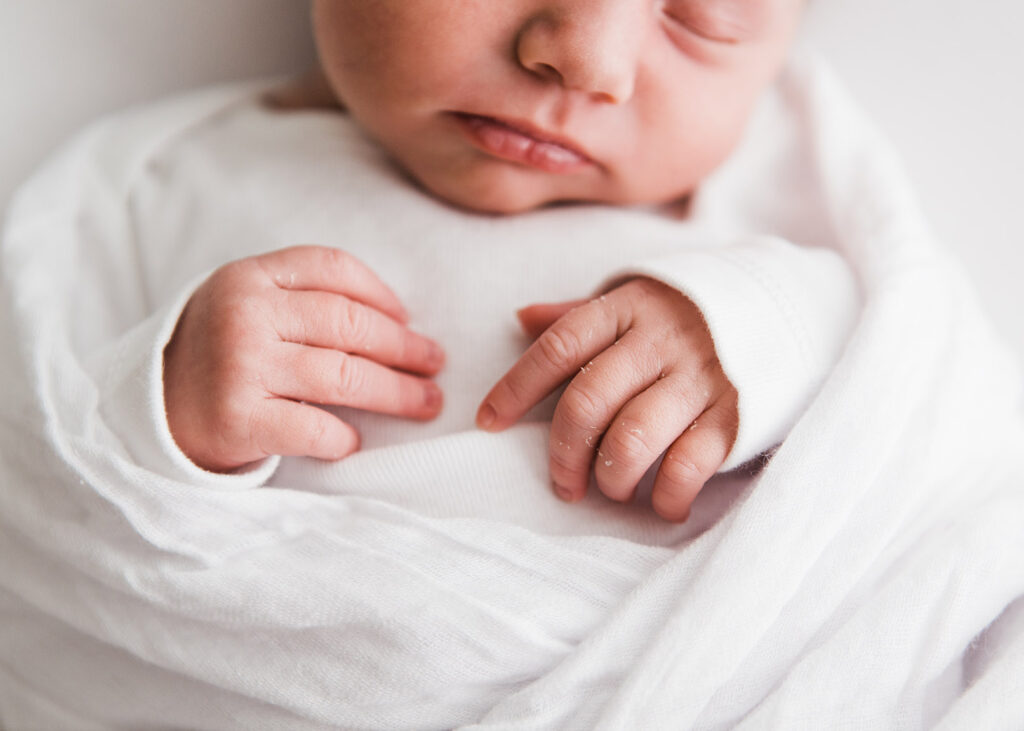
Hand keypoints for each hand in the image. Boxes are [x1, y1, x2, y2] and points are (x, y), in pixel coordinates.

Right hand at [164, 246, 444, 471]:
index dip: (381, 294)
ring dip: (397, 393)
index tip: (409, 319)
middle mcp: (245, 314)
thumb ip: (303, 297)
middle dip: (404, 348)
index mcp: (250, 277)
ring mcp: (241, 366)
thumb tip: (397, 319)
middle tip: (435, 364)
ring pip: (344, 375)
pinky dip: (344, 437)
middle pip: (350, 324)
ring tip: (426, 402)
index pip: (333, 268)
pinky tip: (355, 441)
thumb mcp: (246, 304)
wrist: (150, 411)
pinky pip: (314, 426)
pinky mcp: (239, 419)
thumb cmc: (218, 355)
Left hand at [476, 277, 737, 520]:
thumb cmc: (692, 313)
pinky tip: (660, 504)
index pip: (557, 347)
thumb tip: (522, 317)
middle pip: (587, 400)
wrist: (791, 306)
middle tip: (563, 483)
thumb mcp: (638, 299)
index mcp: (627, 307)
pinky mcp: (737, 413)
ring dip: (611, 477)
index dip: (515, 388)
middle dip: (563, 453)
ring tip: (611, 489)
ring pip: (633, 437)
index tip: (488, 423)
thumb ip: (581, 314)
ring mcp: (701, 377)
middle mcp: (660, 340)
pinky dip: (667, 496)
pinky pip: (689, 465)